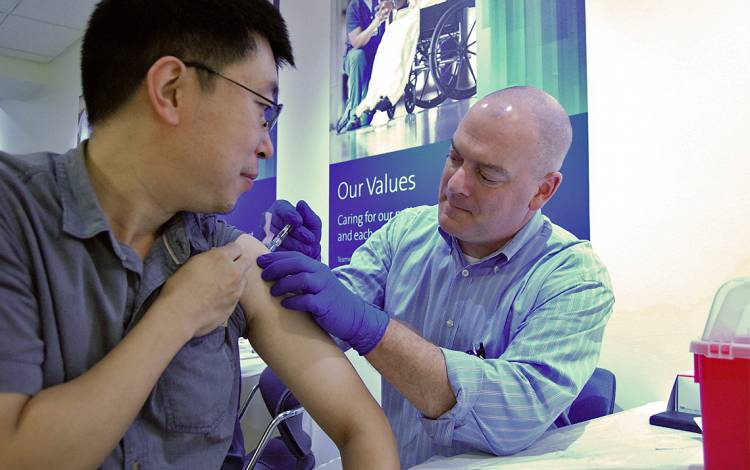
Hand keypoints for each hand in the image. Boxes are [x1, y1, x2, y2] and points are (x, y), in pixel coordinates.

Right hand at [158, 237, 253, 336]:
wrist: (179, 313)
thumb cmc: (179, 286)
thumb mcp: (193, 263)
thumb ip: (209, 258)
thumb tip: (215, 259)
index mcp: (221, 257)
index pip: (237, 247)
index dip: (230, 251)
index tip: (225, 255)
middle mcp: (234, 272)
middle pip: (247, 261)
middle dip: (240, 261)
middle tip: (230, 266)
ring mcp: (236, 290)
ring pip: (244, 279)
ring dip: (237, 278)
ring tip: (224, 284)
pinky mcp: (234, 305)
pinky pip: (237, 295)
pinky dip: (232, 294)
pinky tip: (220, 298)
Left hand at [257, 251, 388, 354]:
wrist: (354, 317)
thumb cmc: (331, 302)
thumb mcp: (317, 285)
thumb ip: (301, 278)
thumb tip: (275, 276)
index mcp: (317, 268)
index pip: (294, 256)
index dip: (276, 257)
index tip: (260, 260)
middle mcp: (321, 274)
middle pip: (296, 263)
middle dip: (276, 267)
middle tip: (263, 275)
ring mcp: (324, 289)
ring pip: (301, 279)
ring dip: (284, 284)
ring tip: (273, 291)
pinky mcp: (325, 305)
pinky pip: (307, 300)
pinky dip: (293, 301)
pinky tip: (285, 304)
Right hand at [259, 200, 321, 259]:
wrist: (305, 254)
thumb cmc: (308, 235)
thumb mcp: (313, 224)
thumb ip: (308, 214)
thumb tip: (301, 204)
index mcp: (280, 207)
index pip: (281, 208)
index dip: (290, 214)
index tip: (299, 222)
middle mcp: (268, 218)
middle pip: (279, 224)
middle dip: (296, 233)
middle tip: (310, 239)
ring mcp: (263, 232)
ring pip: (276, 237)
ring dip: (294, 244)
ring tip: (306, 249)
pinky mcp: (262, 246)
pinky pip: (273, 249)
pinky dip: (286, 252)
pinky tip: (296, 254)